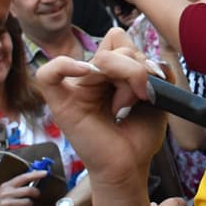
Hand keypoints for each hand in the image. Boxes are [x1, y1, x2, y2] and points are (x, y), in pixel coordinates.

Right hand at [0, 169, 44, 205]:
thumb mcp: (4, 191)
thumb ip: (17, 186)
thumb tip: (33, 181)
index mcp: (7, 185)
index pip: (24, 177)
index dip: (36, 174)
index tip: (45, 173)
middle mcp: (6, 193)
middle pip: (29, 190)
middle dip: (36, 193)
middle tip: (36, 195)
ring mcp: (6, 203)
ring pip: (28, 203)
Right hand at [35, 30, 168, 190]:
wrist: (130, 166)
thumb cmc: (139, 135)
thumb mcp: (157, 96)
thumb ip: (155, 70)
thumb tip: (148, 60)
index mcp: (110, 72)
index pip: (119, 39)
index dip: (140, 55)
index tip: (154, 80)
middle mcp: (91, 76)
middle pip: (115, 47)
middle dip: (136, 70)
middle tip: (141, 97)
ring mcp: (75, 89)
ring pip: (98, 58)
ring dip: (124, 77)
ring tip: (126, 105)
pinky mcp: (60, 105)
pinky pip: (47, 74)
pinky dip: (64, 66)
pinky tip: (87, 73)